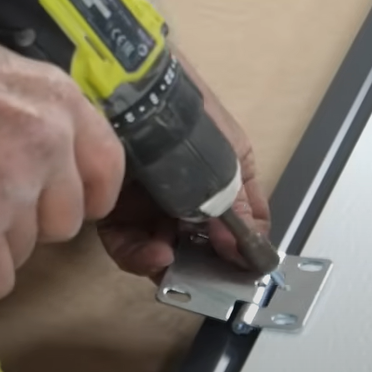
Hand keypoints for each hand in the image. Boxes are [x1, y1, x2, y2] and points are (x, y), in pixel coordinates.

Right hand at [0, 30, 125, 300]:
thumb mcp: (3, 70)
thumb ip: (33, 110)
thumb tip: (33, 146)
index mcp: (62, 102)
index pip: (108, 167)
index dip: (89, 196)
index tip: (69, 204)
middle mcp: (50, 145)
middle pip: (65, 220)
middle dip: (33, 224)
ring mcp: (16, 186)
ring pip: (27, 250)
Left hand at [97, 49, 271, 282]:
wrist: (137, 91)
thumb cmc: (192, 117)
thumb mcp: (230, 163)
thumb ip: (241, 212)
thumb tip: (253, 256)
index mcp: (224, 183)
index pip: (236, 231)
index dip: (235, 257)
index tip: (236, 278)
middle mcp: (187, 196)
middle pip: (194, 247)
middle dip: (197, 266)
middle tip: (200, 280)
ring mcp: (152, 201)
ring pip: (158, 249)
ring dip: (165, 262)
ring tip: (169, 261)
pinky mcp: (117, 204)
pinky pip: (126, 242)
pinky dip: (139, 253)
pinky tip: (152, 252)